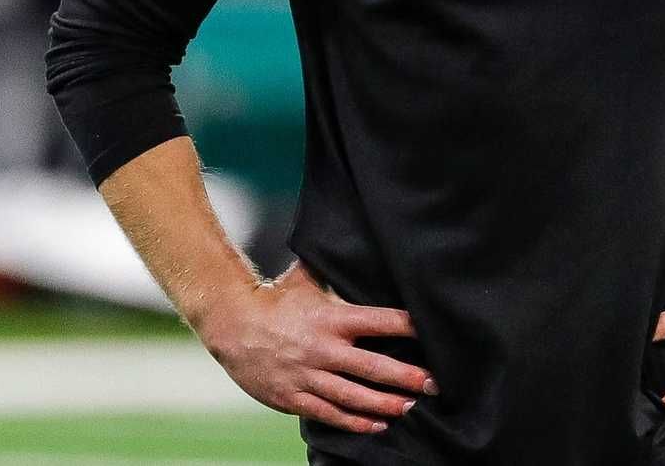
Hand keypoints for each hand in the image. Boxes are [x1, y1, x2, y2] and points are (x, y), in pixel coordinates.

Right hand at [196, 259, 437, 434]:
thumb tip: (343, 238)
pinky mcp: (293, 397)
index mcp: (331, 318)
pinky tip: (376, 425)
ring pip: (354, 396)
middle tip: (434, 385)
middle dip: (407, 377)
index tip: (432, 333)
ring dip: (385, 404)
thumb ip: (328, 269)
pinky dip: (355, 422)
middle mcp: (323, 348)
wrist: (229, 324)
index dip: (408, 327)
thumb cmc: (271, 300)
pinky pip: (329, 413)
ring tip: (409, 407)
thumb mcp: (302, 279)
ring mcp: (308, 376)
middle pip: (373, 367)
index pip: (379, 321)